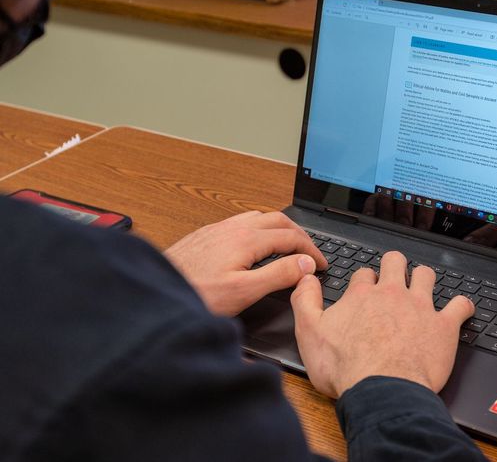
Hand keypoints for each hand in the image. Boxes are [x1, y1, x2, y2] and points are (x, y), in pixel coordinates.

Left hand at [165, 210, 327, 316]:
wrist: (155, 294)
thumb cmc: (195, 296)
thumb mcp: (243, 292)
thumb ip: (278, 275)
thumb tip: (306, 264)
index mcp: (247, 238)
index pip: (291, 237)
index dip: (311, 251)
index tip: (322, 265)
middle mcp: (233, 227)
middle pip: (278, 220)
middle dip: (299, 235)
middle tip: (311, 254)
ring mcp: (218, 229)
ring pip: (259, 218)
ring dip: (279, 228)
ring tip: (288, 245)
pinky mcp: (206, 235)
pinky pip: (241, 222)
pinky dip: (259, 229)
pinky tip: (253, 245)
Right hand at [291, 250, 473, 397]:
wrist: (381, 391)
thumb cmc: (346, 368)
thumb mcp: (309, 333)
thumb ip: (305, 301)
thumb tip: (304, 279)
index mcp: (362, 295)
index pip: (365, 273)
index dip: (365, 280)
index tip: (366, 288)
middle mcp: (392, 294)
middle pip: (397, 262)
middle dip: (396, 265)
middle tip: (395, 276)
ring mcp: (420, 307)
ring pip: (426, 276)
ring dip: (425, 278)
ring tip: (423, 286)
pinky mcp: (443, 327)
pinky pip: (460, 306)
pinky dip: (462, 306)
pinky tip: (462, 309)